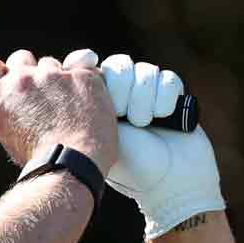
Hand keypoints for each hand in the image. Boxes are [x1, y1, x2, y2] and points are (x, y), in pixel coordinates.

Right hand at [0, 48, 118, 175]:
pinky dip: (83, 84)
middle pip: (20, 57)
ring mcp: (53, 75)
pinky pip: (83, 70)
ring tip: (65, 109)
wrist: (70, 164)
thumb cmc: (39, 158)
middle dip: (29, 71)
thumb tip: (22, 94)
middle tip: (40, 97)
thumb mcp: (8, 131)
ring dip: (57, 79)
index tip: (4, 74)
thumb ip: (9, 104)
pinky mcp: (82, 76)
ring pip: (53, 64)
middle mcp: (21, 80)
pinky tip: (85, 106)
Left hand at [99, 53, 226, 238]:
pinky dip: (165, 95)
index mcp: (98, 105)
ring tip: (143, 123)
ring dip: (144, 95)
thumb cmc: (130, 167)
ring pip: (145, 71)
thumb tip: (70, 75)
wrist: (170, 182)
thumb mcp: (100, 136)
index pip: (90, 69)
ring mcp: (148, 96)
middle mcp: (122, 97)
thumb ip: (87, 109)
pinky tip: (163, 116)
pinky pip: (168, 78)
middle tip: (122, 114)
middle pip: (119, 65)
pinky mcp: (173, 96)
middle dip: (122, 87)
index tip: (87, 61)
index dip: (86, 61)